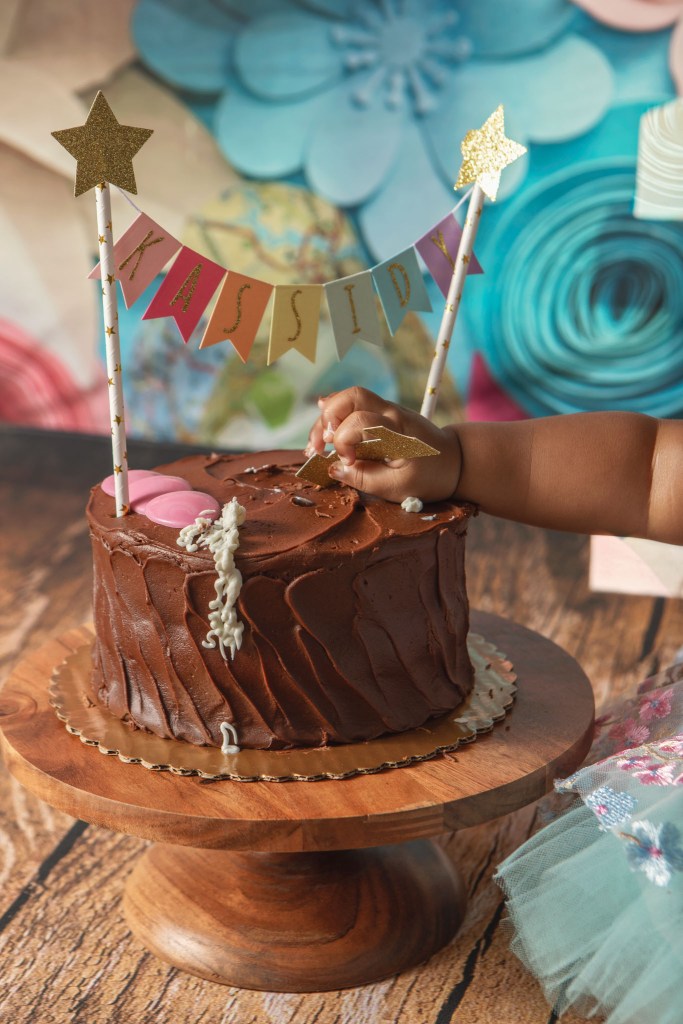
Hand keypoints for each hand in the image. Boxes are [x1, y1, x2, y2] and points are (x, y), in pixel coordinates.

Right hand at [306, 387, 461, 503]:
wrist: (456, 460)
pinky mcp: (383, 413)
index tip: (348, 463)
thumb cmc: (431, 475)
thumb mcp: (399, 487)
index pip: (360, 421)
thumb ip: (365, 479)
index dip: (344, 441)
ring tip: (316, 444)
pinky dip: (336, 413)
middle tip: (317, 449)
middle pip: (350, 397)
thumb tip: (334, 469)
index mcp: (398, 430)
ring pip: (348, 397)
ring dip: (326, 417)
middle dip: (326, 421)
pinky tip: (323, 423)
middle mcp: (391, 412)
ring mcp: (387, 409)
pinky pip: (355, 404)